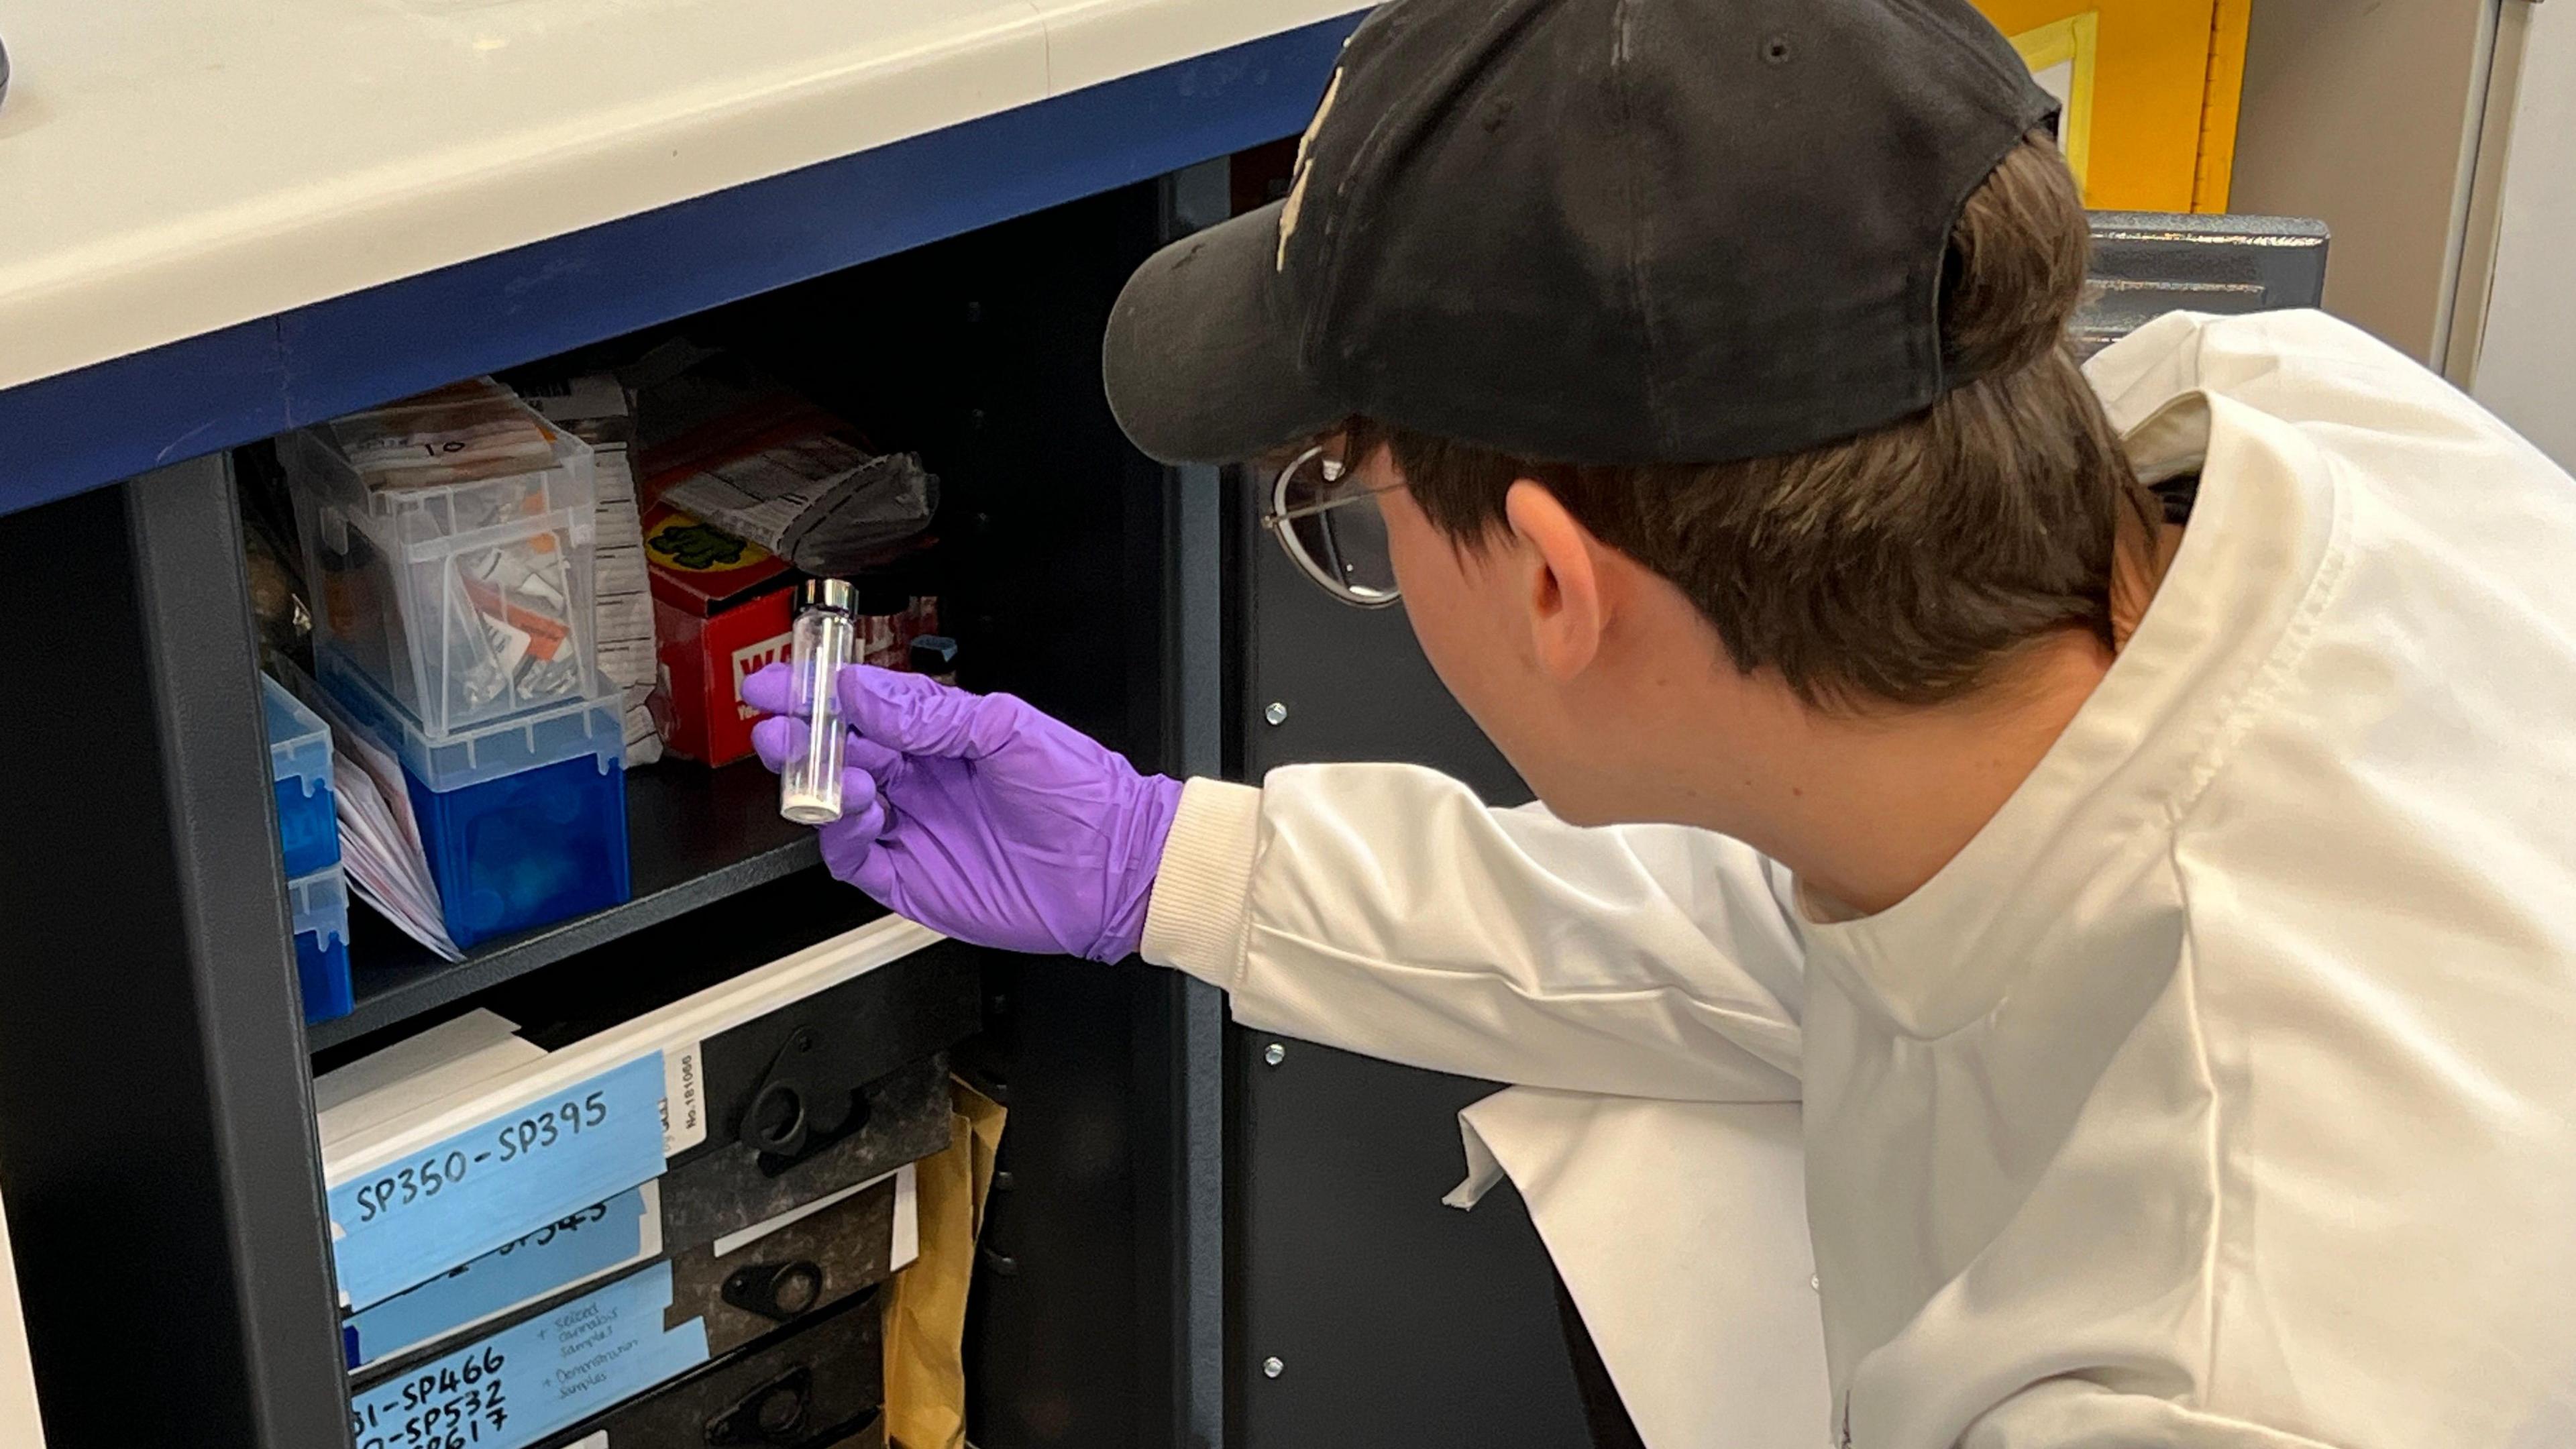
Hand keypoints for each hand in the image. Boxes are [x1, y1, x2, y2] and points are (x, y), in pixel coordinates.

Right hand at [741, 663, 1183, 962]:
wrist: (1118, 868)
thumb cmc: (1082, 794)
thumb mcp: (1008, 730)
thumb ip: (931, 712)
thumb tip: (864, 688)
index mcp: (941, 736)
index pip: (862, 707)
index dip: (817, 693)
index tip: (779, 681)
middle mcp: (919, 781)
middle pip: (837, 752)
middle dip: (801, 735)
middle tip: (777, 724)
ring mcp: (911, 830)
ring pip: (836, 803)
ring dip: (819, 782)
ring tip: (834, 770)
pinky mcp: (908, 880)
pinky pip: (852, 857)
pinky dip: (840, 834)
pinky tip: (858, 812)